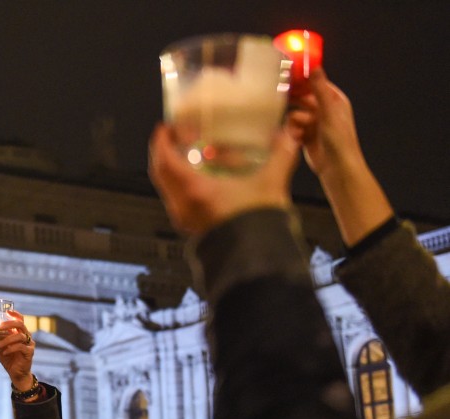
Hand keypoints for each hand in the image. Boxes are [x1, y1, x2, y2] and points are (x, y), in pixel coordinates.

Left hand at [0, 310, 34, 391]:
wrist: (16, 374)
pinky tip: (5, 352)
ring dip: (7, 340)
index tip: (7, 311)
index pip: (20, 320)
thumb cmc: (8, 358)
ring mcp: (29, 344)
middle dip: (9, 324)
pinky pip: (21, 347)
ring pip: (19, 336)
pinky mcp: (29, 352)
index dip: (15, 314)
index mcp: (19, 333)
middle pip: (20, 325)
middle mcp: (26, 336)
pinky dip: (11, 348)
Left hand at [148, 123, 299, 235]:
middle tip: (174, 136)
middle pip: (160, 173)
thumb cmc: (258, 226)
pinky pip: (177, 200)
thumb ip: (281, 154)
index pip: (165, 160)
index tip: (166, 127)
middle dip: (163, 152)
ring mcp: (185, 218)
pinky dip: (180, 185)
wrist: (256, 260)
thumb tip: (290, 132)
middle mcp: (182, 205)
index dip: (162, 141)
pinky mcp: (192, 227)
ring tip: (185, 154)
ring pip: (167, 188)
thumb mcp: (271, 184)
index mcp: (194, 191)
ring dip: (171, 169)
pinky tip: (199, 179)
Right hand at [285, 68, 392, 245]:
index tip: (288, 76)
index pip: (316, 84)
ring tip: (298, 131)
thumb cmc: (339, 140)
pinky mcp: (305, 136)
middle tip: (282, 100)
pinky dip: (293, 133)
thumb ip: (319, 89)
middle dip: (295, 102)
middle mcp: (324, 110)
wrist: (336, 167)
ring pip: (295, 114)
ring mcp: (314, 123)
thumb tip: (315, 67)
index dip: (303, 80)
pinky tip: (297, 139)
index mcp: (334, 100)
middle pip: (303, 98)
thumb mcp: (329, 111)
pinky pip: (293, 129)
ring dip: (294, 122)